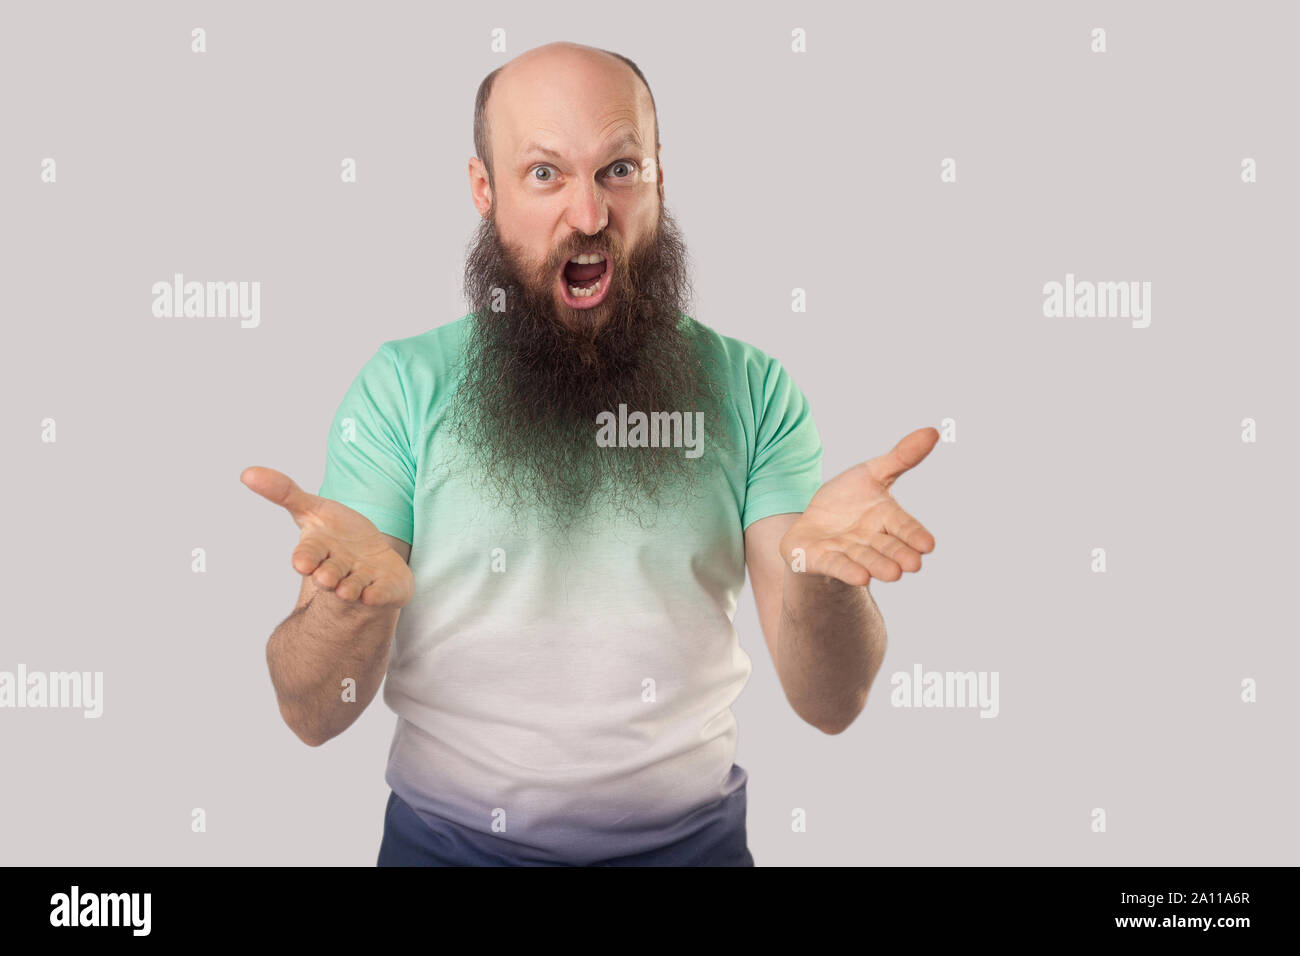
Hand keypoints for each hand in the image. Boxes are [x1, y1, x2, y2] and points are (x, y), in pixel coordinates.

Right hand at [240, 466, 414, 607]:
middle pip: (330, 574)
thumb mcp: (313, 509)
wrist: (372, 562)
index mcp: (318, 552)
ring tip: (348, 591)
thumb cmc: (338, 535)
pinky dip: (378, 595)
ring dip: (350, 589)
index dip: (305, 558)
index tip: (302, 563)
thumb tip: (247, 473)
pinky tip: (374, 595)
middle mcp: (338, 570)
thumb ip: (284, 493)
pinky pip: (381, 594)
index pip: (308, 555)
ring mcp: (361, 581)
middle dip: (327, 576)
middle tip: (326, 579)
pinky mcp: (384, 589)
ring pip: (353, 587)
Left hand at [779, 427, 937, 586]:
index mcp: (886, 519)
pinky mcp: (821, 560)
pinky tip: (860, 577)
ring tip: (893, 574)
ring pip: (865, 559)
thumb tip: (933, 430)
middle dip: (899, 554)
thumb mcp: (871, 473)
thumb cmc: (848, 500)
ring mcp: (847, 552)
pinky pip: (836, 565)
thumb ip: (901, 457)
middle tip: (913, 564)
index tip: (928, 545)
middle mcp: (870, 540)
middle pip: (887, 547)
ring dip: (878, 566)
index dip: (914, 535)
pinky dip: (847, 570)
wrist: (813, 523)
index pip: (904, 526)